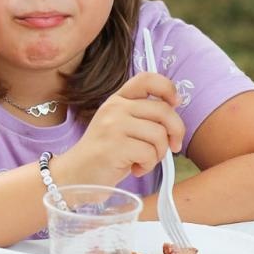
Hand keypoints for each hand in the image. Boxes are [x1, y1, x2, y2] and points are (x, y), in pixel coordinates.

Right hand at [57, 72, 183, 186]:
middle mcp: (115, 107)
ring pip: (159, 135)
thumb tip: (175, 114)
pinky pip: (149, 153)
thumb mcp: (121, 126)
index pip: (147, 79)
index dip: (168, 88)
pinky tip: (136, 169)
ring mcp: (113, 125)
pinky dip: (148, 166)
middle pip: (164, 110)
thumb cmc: (106, 153)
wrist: (77, 174)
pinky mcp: (115, 145)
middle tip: (173, 146)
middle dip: (176, 131)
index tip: (175, 103)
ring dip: (158, 154)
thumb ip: (143, 116)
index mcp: (118, 99)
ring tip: (144, 161)